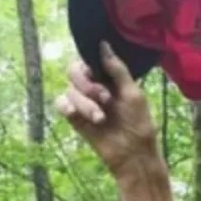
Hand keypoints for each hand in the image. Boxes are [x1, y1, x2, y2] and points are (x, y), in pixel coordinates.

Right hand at [55, 41, 158, 178]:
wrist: (133, 155)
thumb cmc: (139, 125)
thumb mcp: (132, 93)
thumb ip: (117, 69)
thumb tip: (103, 44)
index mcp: (109, 80)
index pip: (89, 61)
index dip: (90, 65)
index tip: (99, 74)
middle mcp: (94, 88)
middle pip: (74, 71)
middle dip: (88, 84)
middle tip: (105, 99)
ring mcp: (84, 103)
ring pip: (70, 90)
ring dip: (85, 103)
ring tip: (101, 119)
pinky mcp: (75, 118)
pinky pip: (60, 104)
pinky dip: (66, 106)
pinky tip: (75, 113)